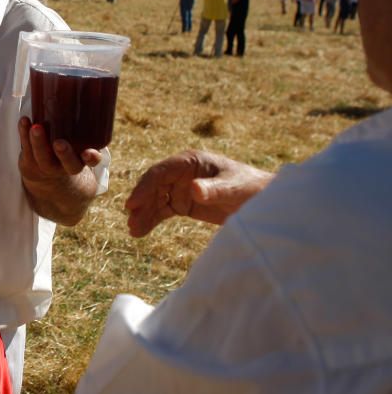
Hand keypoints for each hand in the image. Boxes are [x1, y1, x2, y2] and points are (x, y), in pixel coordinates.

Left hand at [17, 117, 101, 224]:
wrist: (48, 180)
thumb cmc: (65, 154)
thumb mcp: (78, 148)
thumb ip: (83, 130)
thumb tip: (94, 85)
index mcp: (82, 161)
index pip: (91, 161)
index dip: (91, 157)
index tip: (88, 153)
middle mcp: (65, 167)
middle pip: (67, 164)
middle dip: (64, 154)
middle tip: (59, 143)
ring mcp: (46, 166)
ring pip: (42, 157)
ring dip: (38, 142)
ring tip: (36, 128)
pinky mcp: (29, 163)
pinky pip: (26, 149)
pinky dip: (24, 134)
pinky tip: (24, 121)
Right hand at [125, 149, 271, 236]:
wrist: (263, 201)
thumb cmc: (251, 187)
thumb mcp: (234, 188)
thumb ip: (214, 189)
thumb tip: (193, 189)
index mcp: (190, 161)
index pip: (160, 172)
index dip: (144, 187)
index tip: (132, 203)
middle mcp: (181, 173)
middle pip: (153, 186)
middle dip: (141, 203)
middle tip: (130, 220)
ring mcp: (181, 188)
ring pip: (155, 200)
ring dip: (143, 214)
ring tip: (133, 231)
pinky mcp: (184, 204)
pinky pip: (162, 211)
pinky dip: (151, 220)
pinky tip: (140, 232)